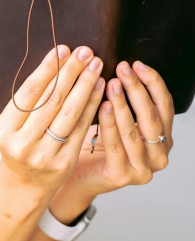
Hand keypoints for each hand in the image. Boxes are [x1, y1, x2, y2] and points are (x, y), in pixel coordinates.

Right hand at [0, 43, 104, 198]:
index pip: (29, 93)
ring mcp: (44, 156)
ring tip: (95, 65)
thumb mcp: (13, 124)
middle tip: (85, 52)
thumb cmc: (20, 143)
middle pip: (51, 101)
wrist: (25, 184)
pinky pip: (81, 128)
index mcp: (4, 130)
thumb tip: (57, 61)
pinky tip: (99, 88)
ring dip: (85, 85)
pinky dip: (92, 105)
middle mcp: (22, 144)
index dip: (48, 70)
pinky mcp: (64, 163)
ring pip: (69, 113)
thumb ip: (29, 100)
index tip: (63, 50)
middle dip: (70, 72)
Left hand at [50, 59, 173, 208]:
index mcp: (163, 138)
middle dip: (138, 89)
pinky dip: (110, 124)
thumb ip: (126, 100)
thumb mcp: (117, 119)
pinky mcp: (123, 176)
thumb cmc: (95, 143)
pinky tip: (102, 106)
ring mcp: (143, 169)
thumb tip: (122, 65)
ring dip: (123, 104)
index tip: (136, 64)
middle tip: (123, 69)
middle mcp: (159, 155)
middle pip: (153, 116)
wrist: (77, 176)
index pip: (165, 105)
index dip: (152, 83)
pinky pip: (117, 145)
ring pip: (135, 131)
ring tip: (112, 84)